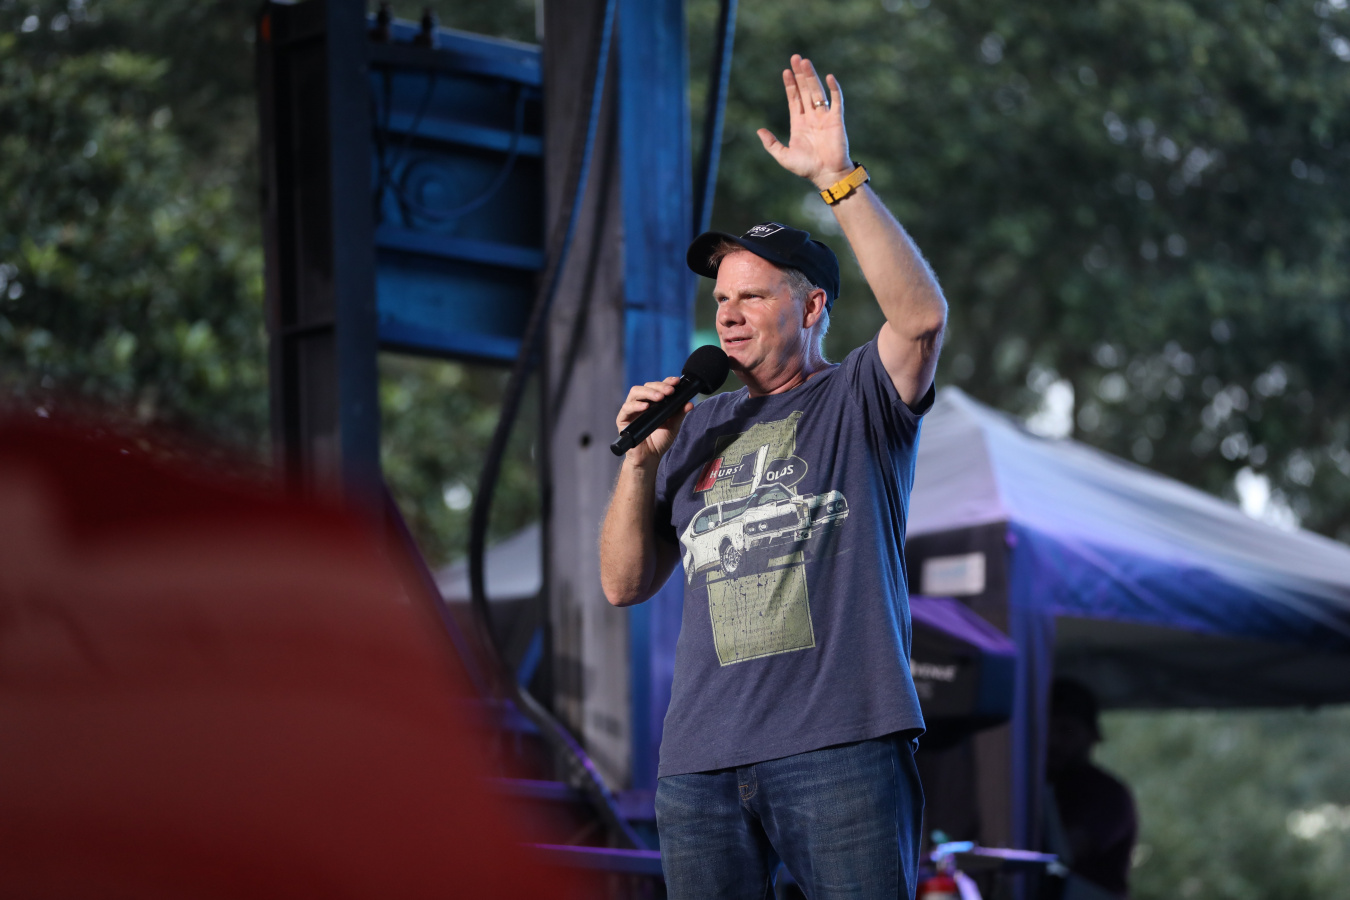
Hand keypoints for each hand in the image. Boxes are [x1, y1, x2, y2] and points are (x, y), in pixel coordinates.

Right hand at [615, 376, 691, 466]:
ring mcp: (631, 410)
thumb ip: (679, 414)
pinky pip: (626, 408)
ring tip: (659, 397)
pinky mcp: (623, 419)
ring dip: (648, 392)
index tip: (676, 382)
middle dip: (659, 386)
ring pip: (635, 392)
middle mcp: (641, 403)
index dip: (666, 382)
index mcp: (653, 402)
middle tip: (670, 391)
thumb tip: (689, 403)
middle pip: (646, 386)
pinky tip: (645, 407)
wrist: (649, 458)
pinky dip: (636, 405)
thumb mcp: (673, 426)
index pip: (658, 386)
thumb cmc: (660, 441)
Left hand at [757, 54, 853, 190]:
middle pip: (805, 90)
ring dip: (811, 77)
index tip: (786, 71)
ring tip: (805, 62)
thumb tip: (759, 130)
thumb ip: (771, 144)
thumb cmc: (806, 168)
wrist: (827, 175)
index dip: (790, 85)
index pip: (794, 99)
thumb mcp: (783, 156)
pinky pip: (836, 101)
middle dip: (800, 75)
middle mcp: (812, 117)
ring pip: (817, 91)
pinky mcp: (837, 119)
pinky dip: (834, 89)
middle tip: (796, 58)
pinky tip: (828, 77)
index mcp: (799, 123)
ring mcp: (824, 117)